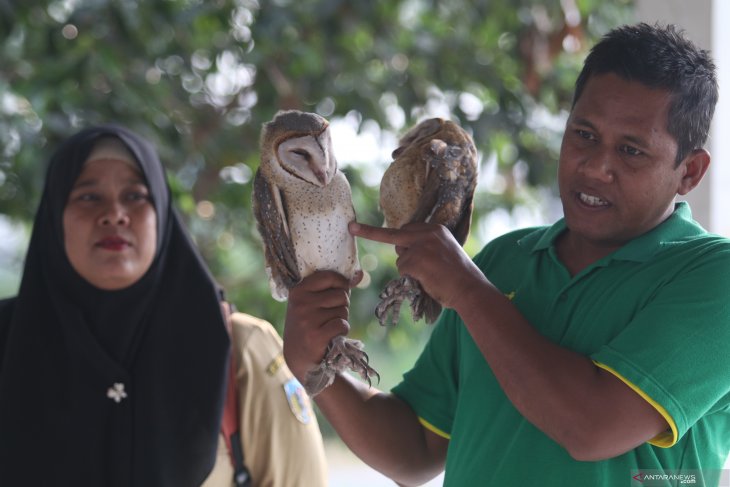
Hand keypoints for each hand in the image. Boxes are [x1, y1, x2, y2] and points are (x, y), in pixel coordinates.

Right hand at [283, 271, 352, 382]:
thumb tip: (360, 274)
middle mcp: (301, 303)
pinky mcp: (316, 336)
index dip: (341, 285)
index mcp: (299, 290)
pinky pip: (342, 325)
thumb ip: (334, 286)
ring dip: (341, 319)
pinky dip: (342, 331)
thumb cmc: (309, 323)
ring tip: (327, 326)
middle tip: (329, 316)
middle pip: (342, 295)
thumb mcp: (313, 301)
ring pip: (344, 311)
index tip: (337, 293)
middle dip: (342, 306)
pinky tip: (330, 335)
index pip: (330, 276)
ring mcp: (307, 320)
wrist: (297, 355)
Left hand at [349, 221, 483, 310]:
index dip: (390, 235)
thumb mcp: (445, 252)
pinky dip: (411, 279)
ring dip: (409, 270)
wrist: (470, 289)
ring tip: (431, 277)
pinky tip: (427, 280)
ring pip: (401, 258)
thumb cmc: (458, 277)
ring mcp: (421, 246)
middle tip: (352, 227)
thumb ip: (426, 246)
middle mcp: (428, 233)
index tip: (354, 226)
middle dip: (374, 235)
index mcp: (435, 229)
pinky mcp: (416, 260)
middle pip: (397, 236)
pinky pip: (403, 270)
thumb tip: (402, 250)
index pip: (406, 228)